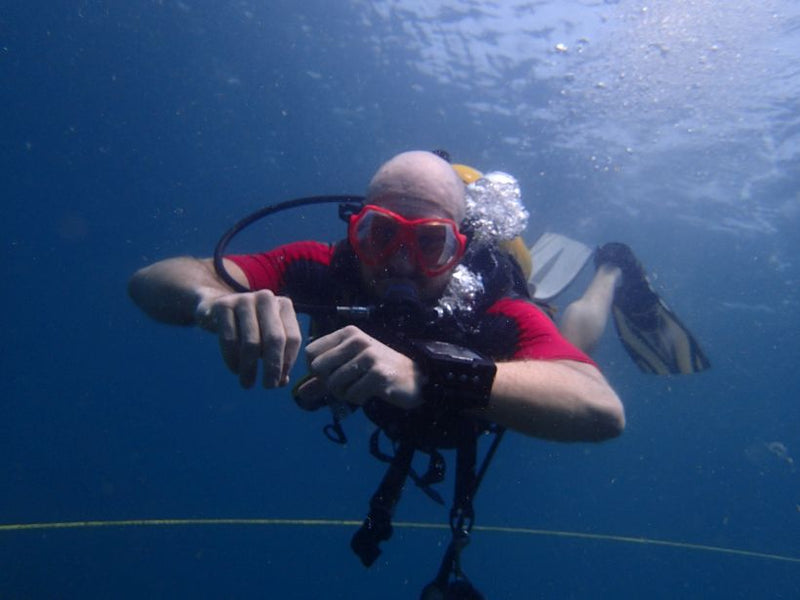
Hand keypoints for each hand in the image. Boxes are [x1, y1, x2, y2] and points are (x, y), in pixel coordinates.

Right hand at [195, 289, 301, 388]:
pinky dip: (233, 359)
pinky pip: (230, 340)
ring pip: (251, 342)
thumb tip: (282, 381)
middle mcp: (267, 299)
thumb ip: (279, 357)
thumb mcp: (267, 338)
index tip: (280, 381)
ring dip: (250, 368)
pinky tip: (235, 370)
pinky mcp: (223, 306)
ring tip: (247, 383)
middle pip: (274, 339)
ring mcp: (244, 300)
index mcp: (284, 305)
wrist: (216, 306)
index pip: (293, 338)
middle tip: (268, 387)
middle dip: (273, 367)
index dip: (288, 362)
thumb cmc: (249, 328)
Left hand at [295, 325, 423, 409]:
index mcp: (347, 333)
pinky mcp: (378, 374)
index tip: (332, 374)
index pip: (311, 352)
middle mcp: (357, 340)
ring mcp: (368, 356)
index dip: (316, 370)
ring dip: (344, 393)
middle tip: (347, 383)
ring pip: (333, 384)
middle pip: (318, 368)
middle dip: (328, 383)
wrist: (414, 378)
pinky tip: (371, 391)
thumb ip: (322, 380)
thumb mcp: (348, 369)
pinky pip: (351, 395)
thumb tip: (299, 393)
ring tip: (361, 386)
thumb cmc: (377, 371)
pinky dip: (358, 398)